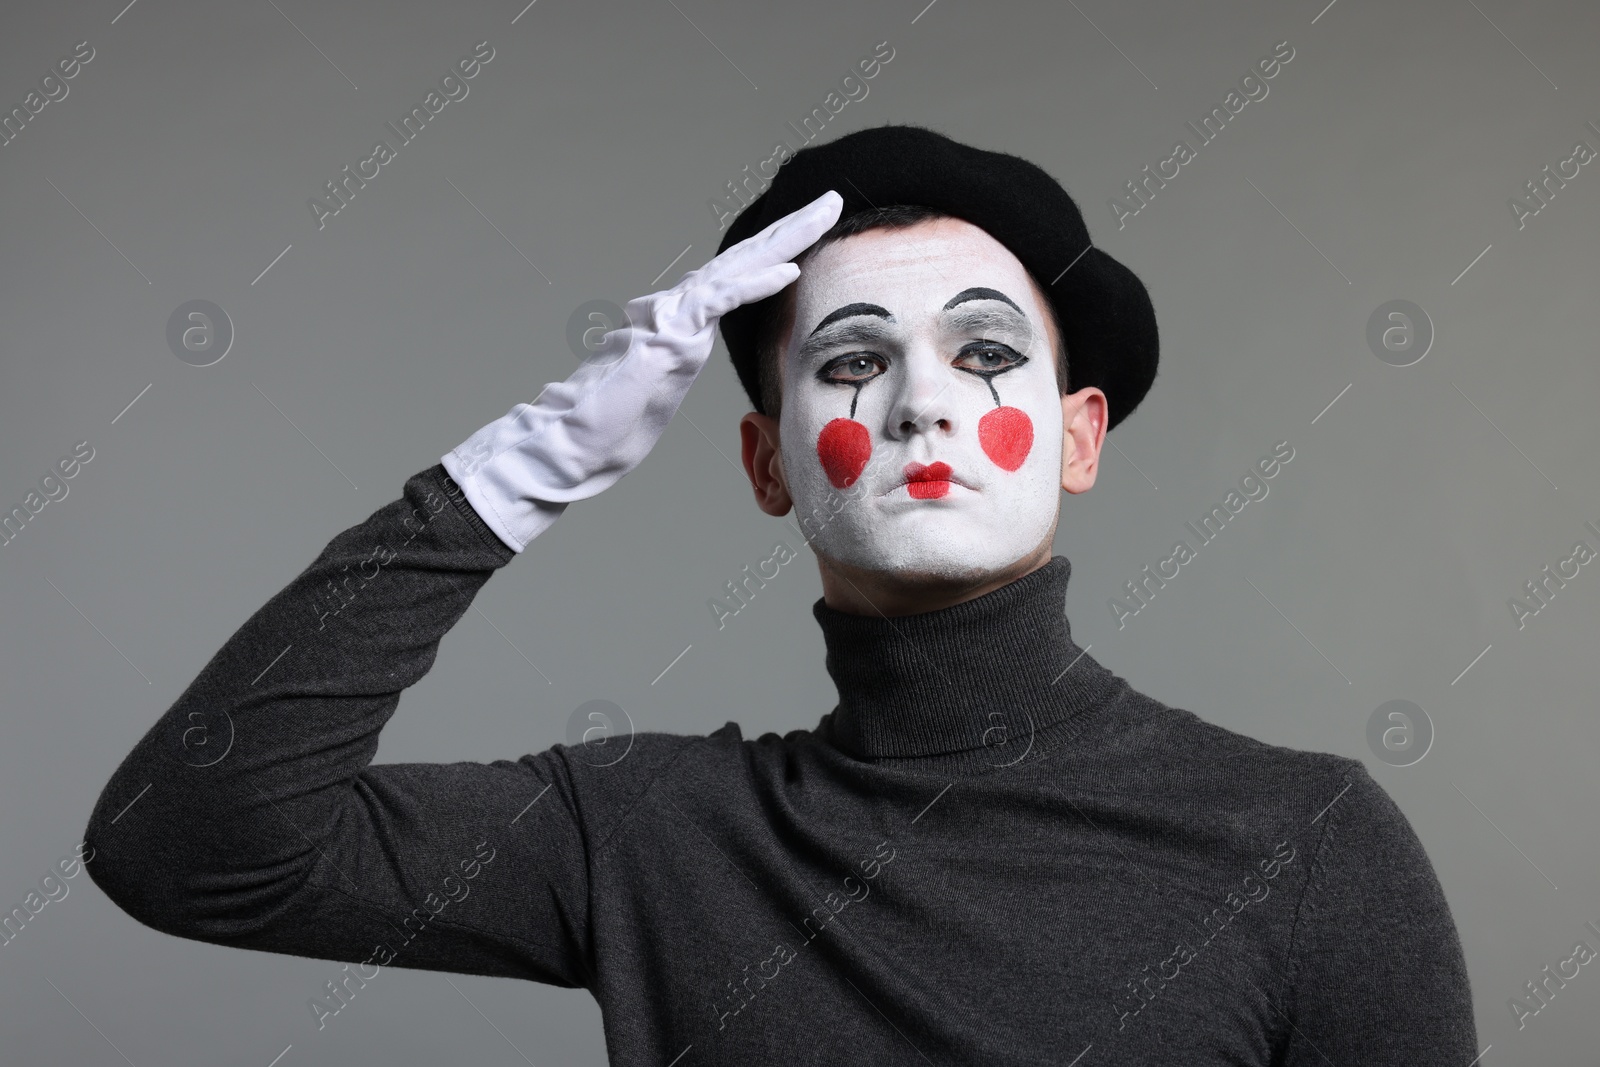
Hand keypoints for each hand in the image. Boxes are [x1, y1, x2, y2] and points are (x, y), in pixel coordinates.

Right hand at [442, 189, 843, 552]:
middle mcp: (674, 309)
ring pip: (736, 266)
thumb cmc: (604, 426)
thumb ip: (670, 359)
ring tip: (823, 214)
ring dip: (784, 240)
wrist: (564, 443)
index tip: (808, 234)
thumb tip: (677, 348)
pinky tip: (786, 269)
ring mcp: (669, 319)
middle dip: (790, 230)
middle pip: (742, 259)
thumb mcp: (655, 389)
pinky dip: (754, 283)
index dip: (773, 253)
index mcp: (677, 321)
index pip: (734, 277)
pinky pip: (717, 301)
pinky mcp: (666, 338)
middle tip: (829, 200)